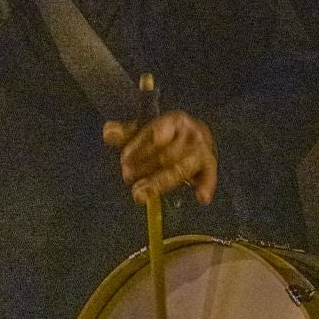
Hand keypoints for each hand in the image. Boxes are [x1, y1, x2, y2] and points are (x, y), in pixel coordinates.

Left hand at [102, 110, 218, 204]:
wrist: (193, 135)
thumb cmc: (165, 135)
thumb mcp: (144, 130)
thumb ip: (125, 133)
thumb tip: (108, 132)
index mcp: (175, 120)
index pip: (156, 135)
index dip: (139, 149)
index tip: (124, 160)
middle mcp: (192, 133)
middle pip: (168, 154)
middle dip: (145, 168)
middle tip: (127, 178)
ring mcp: (203, 149)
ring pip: (181, 168)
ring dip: (160, 183)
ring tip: (140, 195)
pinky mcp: (209, 165)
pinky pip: (209, 176)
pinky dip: (207, 186)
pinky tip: (201, 198)